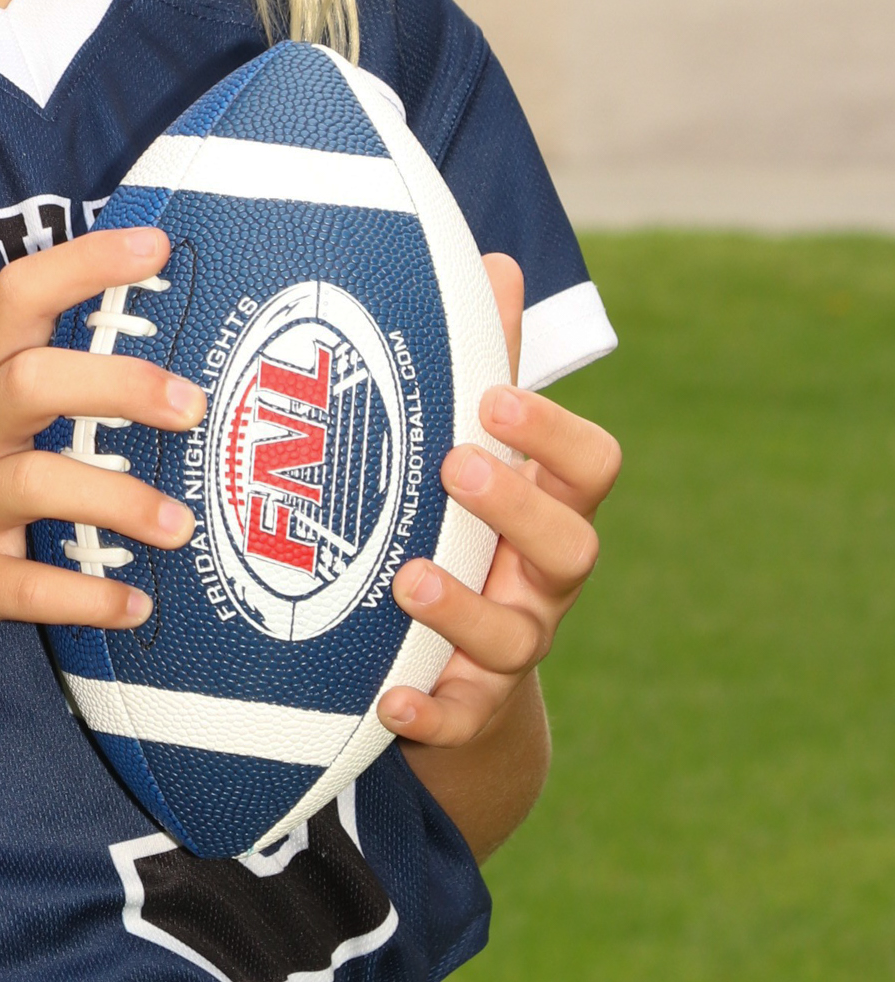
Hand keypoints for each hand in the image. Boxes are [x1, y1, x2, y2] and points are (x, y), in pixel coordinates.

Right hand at [0, 229, 199, 705]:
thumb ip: (48, 388)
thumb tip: (165, 357)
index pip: (19, 297)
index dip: (83, 263)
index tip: (156, 246)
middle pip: (30, 382)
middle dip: (117, 383)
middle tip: (191, 405)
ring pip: (35, 483)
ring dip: (119, 501)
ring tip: (180, 525)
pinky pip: (30, 587)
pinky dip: (88, 596)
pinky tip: (136, 603)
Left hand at [379, 253, 619, 756]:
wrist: (463, 680)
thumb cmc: (466, 534)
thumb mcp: (478, 455)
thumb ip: (485, 367)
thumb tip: (494, 263)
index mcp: (549, 508)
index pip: (592, 466)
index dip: (553, 431)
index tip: (493, 399)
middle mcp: (541, 580)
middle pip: (572, 549)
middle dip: (518, 507)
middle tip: (455, 467)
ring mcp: (512, 647)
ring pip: (517, 638)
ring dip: (463, 608)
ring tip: (409, 578)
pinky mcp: (471, 709)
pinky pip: (462, 717)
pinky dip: (431, 710)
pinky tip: (390, 700)